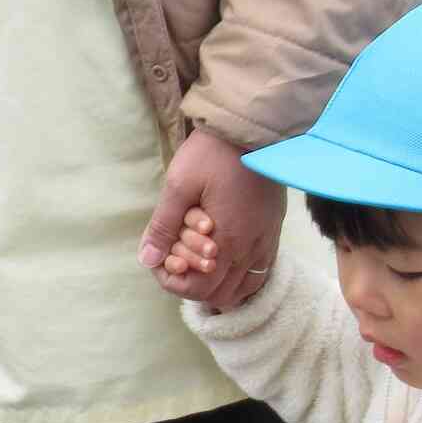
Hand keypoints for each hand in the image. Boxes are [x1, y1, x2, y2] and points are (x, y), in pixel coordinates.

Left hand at [138, 130, 281, 309]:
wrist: (253, 128)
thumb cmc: (213, 153)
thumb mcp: (179, 186)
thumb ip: (163, 227)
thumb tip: (147, 259)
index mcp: (228, 241)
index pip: (200, 289)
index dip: (173, 283)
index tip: (159, 262)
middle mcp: (253, 248)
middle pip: (221, 294)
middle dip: (192, 284)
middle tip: (174, 260)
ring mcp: (267, 241)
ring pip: (243, 287)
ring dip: (216, 282)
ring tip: (194, 261)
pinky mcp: (274, 230)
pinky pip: (259, 270)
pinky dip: (238, 274)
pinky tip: (220, 257)